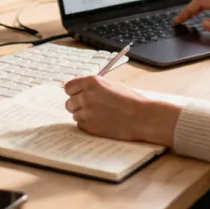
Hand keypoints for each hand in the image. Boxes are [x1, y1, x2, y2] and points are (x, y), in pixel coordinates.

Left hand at [64, 76, 181, 145]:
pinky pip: (81, 124)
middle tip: (89, 106)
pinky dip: (88, 124)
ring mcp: (86, 112)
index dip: (73, 91)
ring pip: (74, 114)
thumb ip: (95, 86)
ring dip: (83, 115)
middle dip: (77, 104)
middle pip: (69, 102)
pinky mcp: (89, 126)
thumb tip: (82, 89)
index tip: (76, 94)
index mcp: (91, 82)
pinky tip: (101, 121)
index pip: (68, 86)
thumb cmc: (130, 100)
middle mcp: (86, 96)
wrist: (141, 117)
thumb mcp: (112, 85)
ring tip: (99, 114)